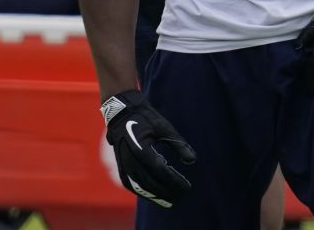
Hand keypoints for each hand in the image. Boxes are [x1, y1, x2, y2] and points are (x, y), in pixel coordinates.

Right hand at [101, 90, 196, 207]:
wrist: (122, 112)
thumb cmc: (146, 118)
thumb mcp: (165, 128)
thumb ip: (179, 145)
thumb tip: (193, 160)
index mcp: (142, 149)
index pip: (161, 171)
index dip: (175, 181)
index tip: (187, 187)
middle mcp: (130, 160)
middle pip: (151, 182)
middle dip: (168, 191)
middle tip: (182, 195)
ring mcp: (123, 164)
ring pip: (140, 186)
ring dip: (155, 195)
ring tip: (170, 201)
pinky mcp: (120, 166)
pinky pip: (131, 184)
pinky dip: (143, 192)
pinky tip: (153, 195)